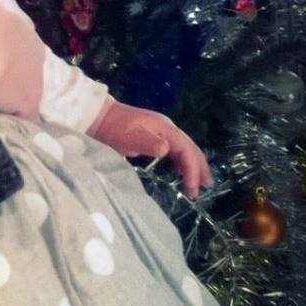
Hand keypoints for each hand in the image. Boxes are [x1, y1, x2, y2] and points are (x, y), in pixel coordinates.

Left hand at [88, 99, 212, 196]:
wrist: (99, 117)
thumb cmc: (114, 127)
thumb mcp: (128, 137)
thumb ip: (148, 143)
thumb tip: (167, 150)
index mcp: (165, 128)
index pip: (186, 149)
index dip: (192, 169)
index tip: (193, 189)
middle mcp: (167, 129)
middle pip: (189, 148)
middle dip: (199, 167)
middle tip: (206, 187)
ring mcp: (161, 132)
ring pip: (183, 150)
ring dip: (192, 166)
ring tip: (199, 184)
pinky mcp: (154, 137)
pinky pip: (174, 151)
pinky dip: (181, 163)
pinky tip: (182, 173)